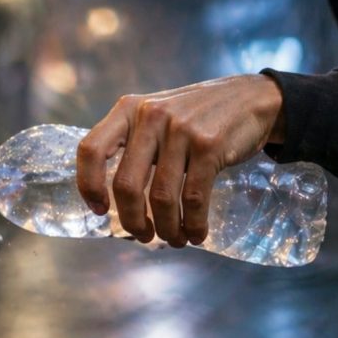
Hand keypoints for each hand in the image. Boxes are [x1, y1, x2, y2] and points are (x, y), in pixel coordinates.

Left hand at [76, 74, 284, 247]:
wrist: (249, 98)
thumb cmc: (197, 117)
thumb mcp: (158, 117)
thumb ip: (134, 145)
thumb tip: (115, 201)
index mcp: (129, 110)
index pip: (91, 150)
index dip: (89, 185)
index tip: (100, 210)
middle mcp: (150, 117)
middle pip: (126, 185)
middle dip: (132, 221)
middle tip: (143, 236)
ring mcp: (180, 130)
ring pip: (162, 197)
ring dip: (167, 228)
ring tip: (175, 239)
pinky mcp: (209, 145)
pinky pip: (193, 198)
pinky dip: (193, 224)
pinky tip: (196, 233)